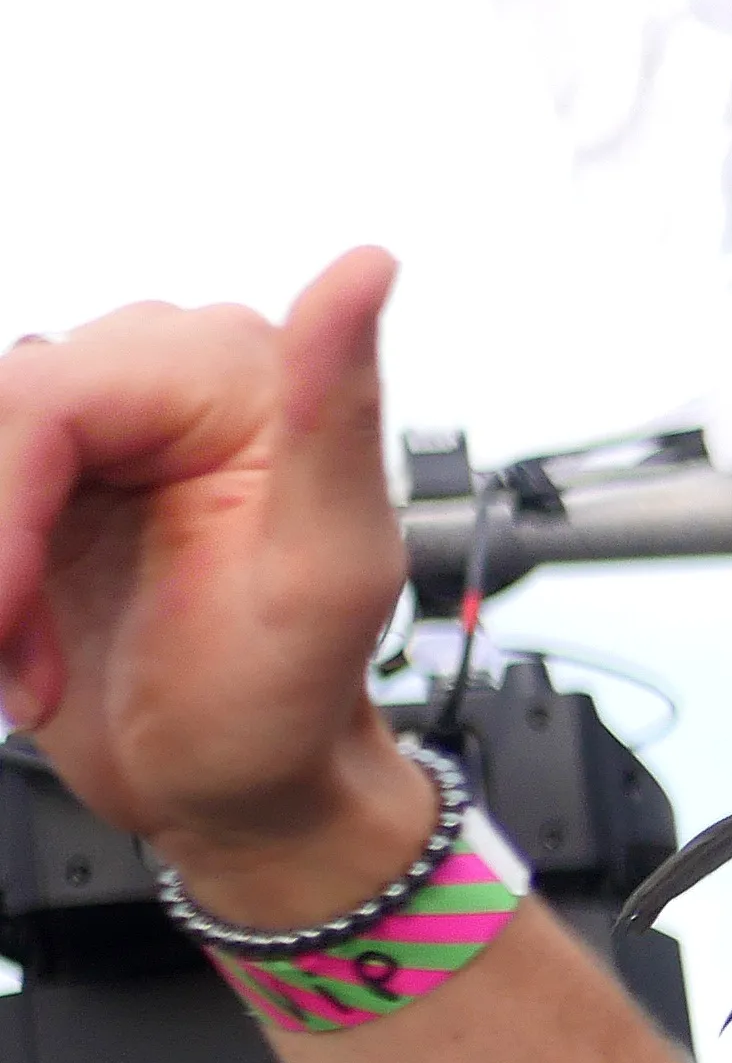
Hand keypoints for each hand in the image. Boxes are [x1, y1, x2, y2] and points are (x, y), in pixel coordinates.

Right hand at [0, 251, 429, 916]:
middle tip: (21, 654)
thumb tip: (364, 270)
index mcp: (241, 374)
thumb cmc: (292, 704)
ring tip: (28, 664)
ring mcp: (92, 427)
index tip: (5, 608)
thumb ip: (335, 415)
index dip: (7, 509)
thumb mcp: (329, 572)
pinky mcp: (36, 479)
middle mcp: (163, 376)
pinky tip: (11, 644)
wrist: (245, 792)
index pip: (51, 398)